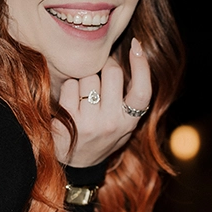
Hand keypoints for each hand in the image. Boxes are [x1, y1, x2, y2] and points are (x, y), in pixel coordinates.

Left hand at [52, 38, 152, 167]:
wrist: (74, 166)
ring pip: (89, 77)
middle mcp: (112, 122)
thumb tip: (134, 55)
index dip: (142, 65)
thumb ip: (128, 100)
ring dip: (84, 79)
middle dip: (105, 66)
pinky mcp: (69, 120)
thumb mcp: (123, 126)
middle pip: (112, 72)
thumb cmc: (100, 139)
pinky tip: (71, 102)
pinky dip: (69, 88)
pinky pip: (70, 86)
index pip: (142, 91)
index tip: (137, 45)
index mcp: (130, 122)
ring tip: (84, 96)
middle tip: (100, 74)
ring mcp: (90, 122)